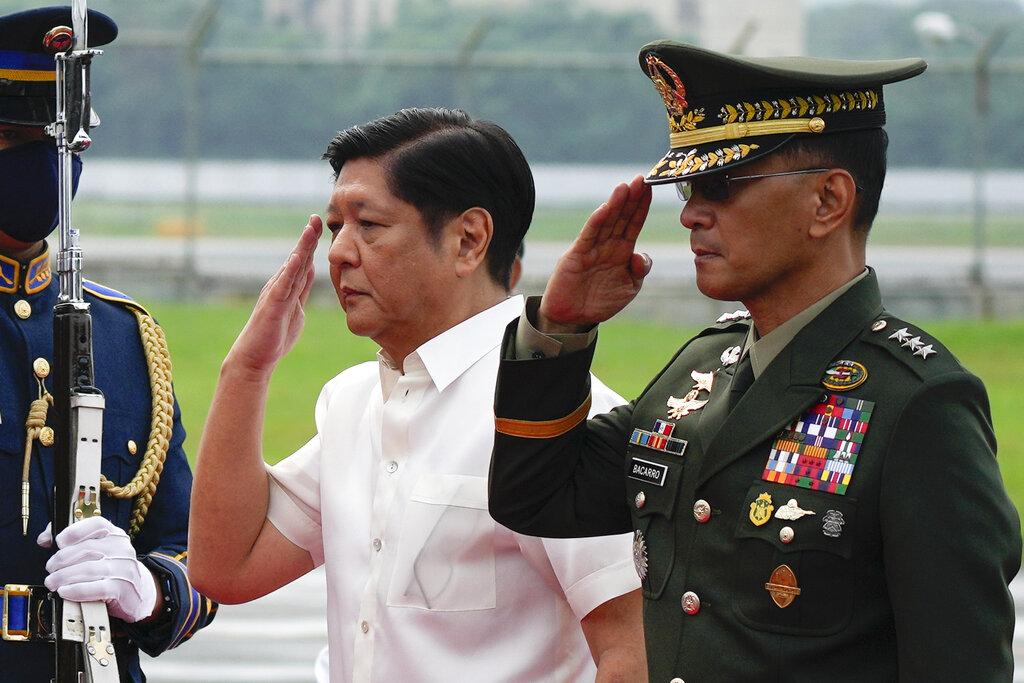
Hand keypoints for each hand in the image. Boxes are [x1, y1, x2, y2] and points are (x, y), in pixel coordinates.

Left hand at [38, 516, 159, 622]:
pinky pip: (95, 588)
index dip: (74, 531)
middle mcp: (122, 548)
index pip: (97, 524)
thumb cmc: (111, 570)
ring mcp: (123, 568)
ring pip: (88, 569)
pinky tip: (65, 591)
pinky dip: (76, 590)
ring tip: (52, 582)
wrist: (138, 591)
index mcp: (115, 535)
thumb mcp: (98, 551)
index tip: (58, 542)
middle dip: (61, 559)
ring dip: (63, 577)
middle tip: (50, 568)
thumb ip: (73, 542)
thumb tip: (44, 539)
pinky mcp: (122, 588)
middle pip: (87, 548)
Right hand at [227, 216, 321, 375]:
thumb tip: (309, 270)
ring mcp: (276, 294)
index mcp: (287, 287)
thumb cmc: (273, 337)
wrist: (254, 359)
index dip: (311, 242)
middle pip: (297, 257)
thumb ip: (301, 289)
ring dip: (301, 247)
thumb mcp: (295, 309)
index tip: (321, 223)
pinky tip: (296, 257)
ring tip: (310, 228)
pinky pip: (283, 287)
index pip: (302, 260)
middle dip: (308, 237)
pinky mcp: (273, 306)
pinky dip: (289, 271)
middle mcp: (280, 285)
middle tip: (317, 216)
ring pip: (292, 267)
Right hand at [539, 175, 651, 331]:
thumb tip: (642, 254)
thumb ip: (639, 271)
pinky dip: (596, 222)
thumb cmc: (601, 302)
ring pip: (606, 222)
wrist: (574, 318)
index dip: (641, 206)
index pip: (634, 223)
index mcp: (622, 251)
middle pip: (621, 217)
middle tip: (641, 179)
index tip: (651, 187)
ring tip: (625, 187)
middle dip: (631, 199)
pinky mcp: (576, 256)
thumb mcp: (629, 288)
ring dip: (616, 204)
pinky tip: (605, 208)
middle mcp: (607, 245)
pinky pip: (588, 236)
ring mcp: (591, 249)